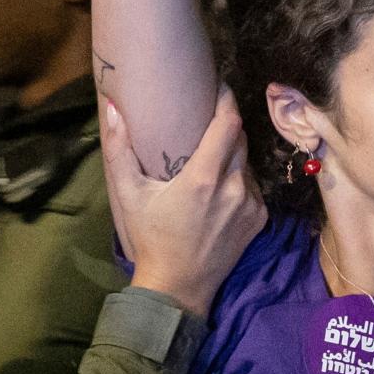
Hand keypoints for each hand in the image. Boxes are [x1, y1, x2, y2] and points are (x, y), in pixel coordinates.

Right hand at [103, 88, 265, 319]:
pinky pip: (252, 186)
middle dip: (227, 125)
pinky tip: (219, 189)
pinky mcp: (259, 219)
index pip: (229, 123)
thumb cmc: (150, 238)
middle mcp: (234, 188)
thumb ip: (119, 149)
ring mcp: (250, 205)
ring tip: (211, 157)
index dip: (227, 100)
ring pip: (246, 162)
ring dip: (232, 155)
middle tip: (208, 119)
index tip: (219, 87)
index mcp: (204, 178)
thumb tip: (114, 108)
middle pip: (240, 138)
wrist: (178, 286)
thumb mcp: (129, 194)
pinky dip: (238, 180)